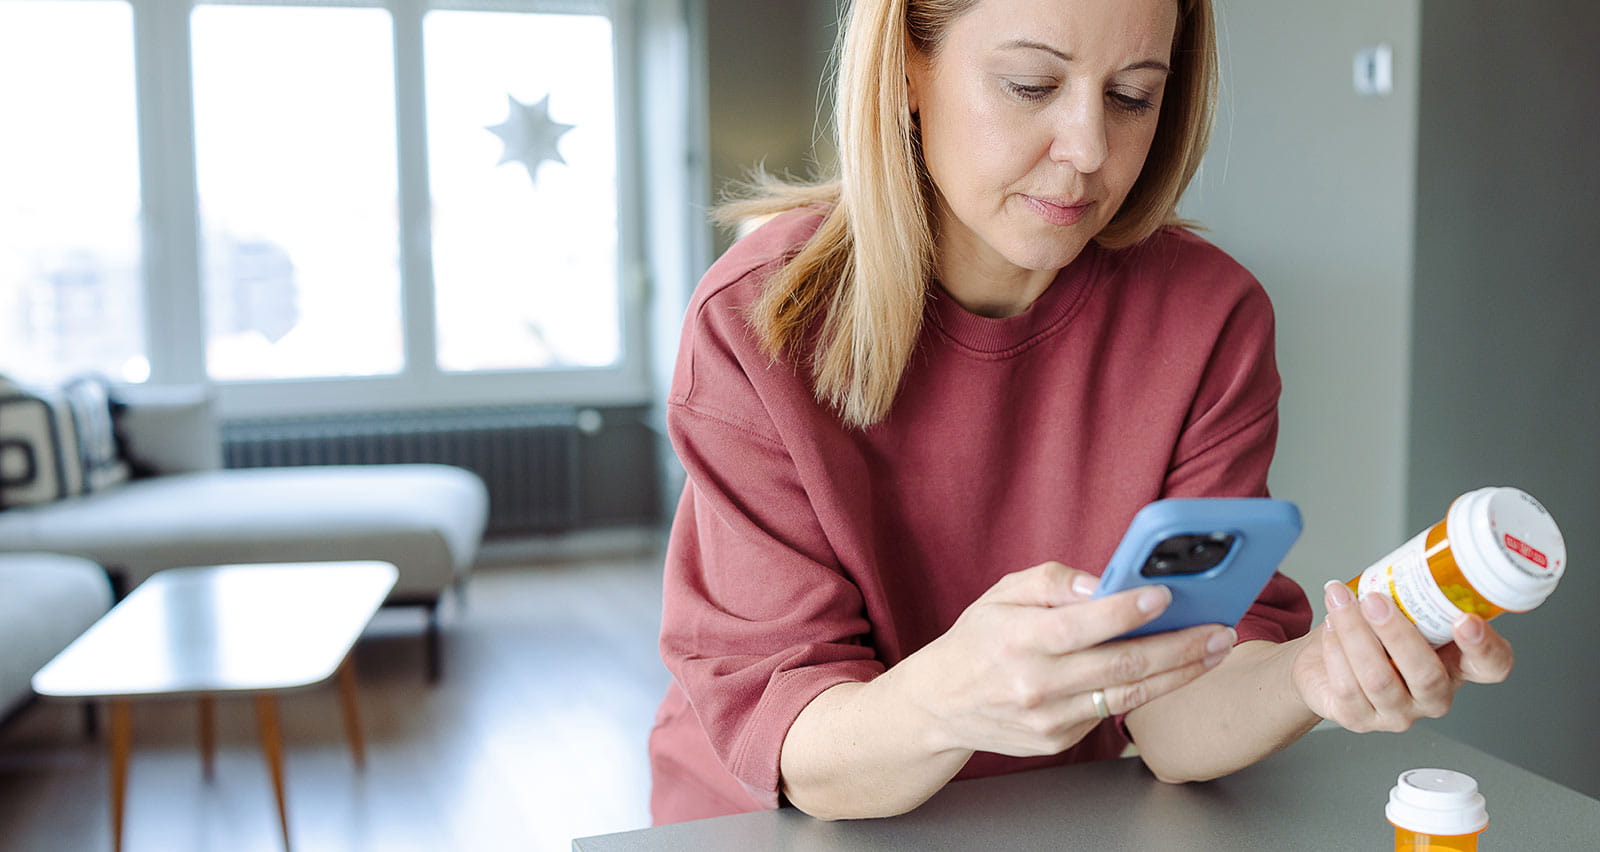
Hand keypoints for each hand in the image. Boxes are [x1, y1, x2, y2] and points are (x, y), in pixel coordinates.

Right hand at [900, 562, 1236, 757]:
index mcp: (1018, 638)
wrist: (941, 704)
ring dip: (1179, 673)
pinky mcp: (1058, 741)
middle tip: (1220, 629)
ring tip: (1214, 650)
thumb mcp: (1001, 594)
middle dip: (1179, 646)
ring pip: (1128, 696)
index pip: (1081, 625)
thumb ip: (1051, 581)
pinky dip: (1145, 691)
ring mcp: (1048, 718)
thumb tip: (1102, 583)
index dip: (1126, 611)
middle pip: (1121, 666)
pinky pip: (1109, 712)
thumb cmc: (978, 641)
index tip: (1165, 594)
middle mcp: (1034, 683)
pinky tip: (1172, 670)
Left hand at [1291, 580, 1513, 732]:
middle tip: (1374, 600)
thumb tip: (1412, 554)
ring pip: (1379, 679)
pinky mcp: (1359, 719)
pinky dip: (1335, 651)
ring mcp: (1397, 713)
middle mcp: (1432, 696)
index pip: (1492, 666)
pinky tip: (1330, 628)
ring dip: (1355, 633)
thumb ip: (1413, 593)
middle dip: (1397, 633)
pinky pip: (1348, 687)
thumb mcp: (1401, 612)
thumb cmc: (1370, 635)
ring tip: (1340, 600)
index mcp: (1456, 665)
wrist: (1321, 664)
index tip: (1466, 621)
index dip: (1484, 648)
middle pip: (1426, 675)